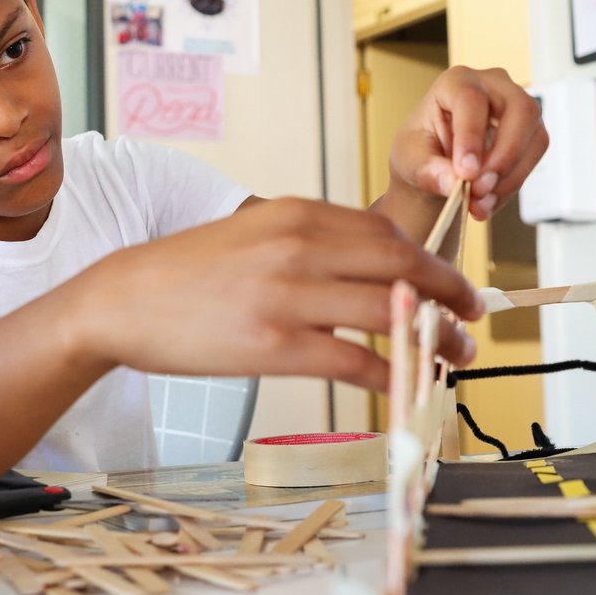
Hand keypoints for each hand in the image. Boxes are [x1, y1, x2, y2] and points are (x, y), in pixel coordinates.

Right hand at [70, 198, 483, 390]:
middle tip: (472, 315)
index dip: (430, 260)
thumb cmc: (186, 271)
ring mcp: (285, 294)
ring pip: (386, 309)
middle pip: (398, 263)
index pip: (384, 231)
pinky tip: (407, 381)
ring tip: (455, 352)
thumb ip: (306, 241)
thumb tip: (367, 267)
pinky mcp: (272, 344)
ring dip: (433, 333)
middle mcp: (296, 245)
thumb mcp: (252, 233)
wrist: (123, 299)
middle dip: (447, 291)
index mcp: (293, 213)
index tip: (450, 281)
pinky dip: (391, 371)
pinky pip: (352, 358)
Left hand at [389, 66, 547, 219]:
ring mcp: (516, 106)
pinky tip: (489, 200)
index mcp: (455, 82)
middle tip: (479, 189)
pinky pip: (534, 156)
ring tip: (480, 202)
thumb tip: (453, 182)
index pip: (471, 100)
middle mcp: (492, 85)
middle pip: (519, 109)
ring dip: (509, 176)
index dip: (471, 137)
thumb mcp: (410, 161)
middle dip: (503, 156)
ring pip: (533, 135)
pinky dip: (513, 184)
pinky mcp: (530, 131)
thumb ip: (429, 171)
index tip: (465, 173)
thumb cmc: (420, 152)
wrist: (434, 166)